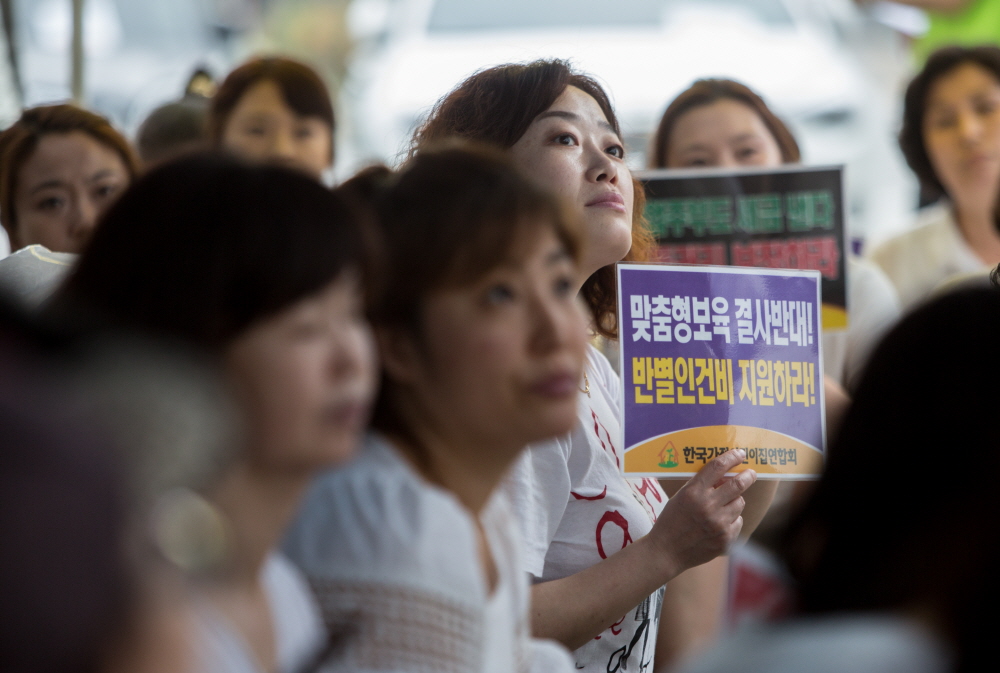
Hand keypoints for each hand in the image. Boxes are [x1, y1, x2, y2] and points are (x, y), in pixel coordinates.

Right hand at [647, 449, 754, 578]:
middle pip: (737, 484)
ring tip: (722, 506)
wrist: (666, 551)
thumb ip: (701, 485)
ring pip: (739, 503)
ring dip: (734, 501)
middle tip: (750, 473)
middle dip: (747, 476)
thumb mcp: (681, 496)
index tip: (740, 454)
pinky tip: (719, 524)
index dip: (732, 457)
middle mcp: (707, 506)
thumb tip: (726, 475)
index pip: (717, 467)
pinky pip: (738, 522)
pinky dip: (732, 520)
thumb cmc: (672, 520)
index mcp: (693, 492)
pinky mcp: (726, 539)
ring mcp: (718, 524)